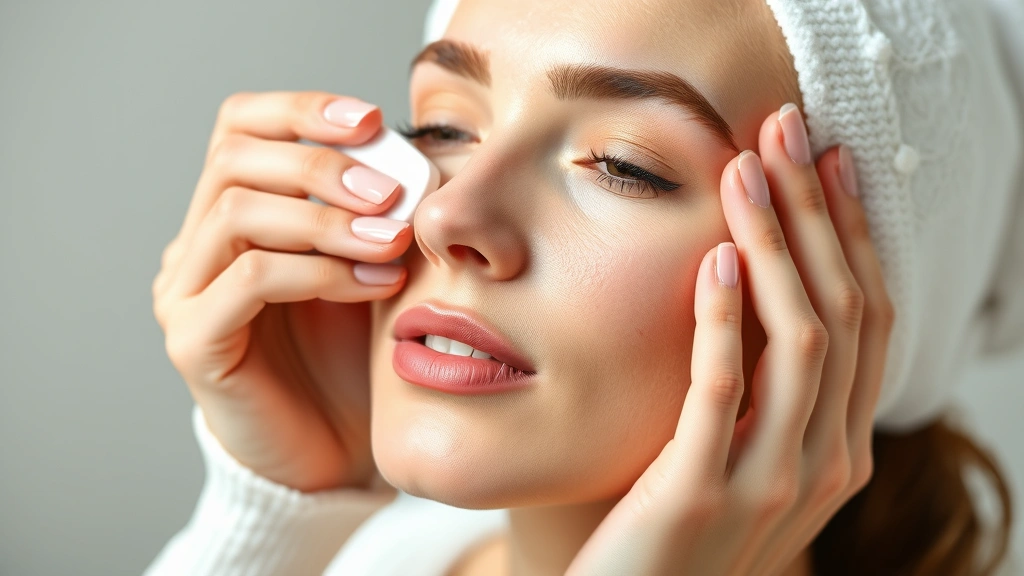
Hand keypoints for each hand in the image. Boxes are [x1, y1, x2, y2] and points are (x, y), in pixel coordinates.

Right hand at [152, 92, 412, 491]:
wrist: (336, 449)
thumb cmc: (353, 354)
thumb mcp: (368, 264)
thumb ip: (374, 210)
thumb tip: (416, 153)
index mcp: (230, 213)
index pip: (240, 126)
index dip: (303, 110)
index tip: (374, 121)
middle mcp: (194, 245)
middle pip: (234, 160)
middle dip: (321, 166)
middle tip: (391, 194)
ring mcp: (184, 293)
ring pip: (238, 213)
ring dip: (327, 220)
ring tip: (393, 242)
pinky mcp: (193, 342)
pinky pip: (250, 279)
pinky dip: (320, 270)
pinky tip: (375, 282)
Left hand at [566, 105, 894, 574]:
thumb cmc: (673, 525)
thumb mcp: (737, 451)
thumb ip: (760, 388)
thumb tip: (748, 281)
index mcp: (841, 447)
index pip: (867, 319)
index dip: (851, 233)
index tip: (827, 159)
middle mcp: (828, 464)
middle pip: (846, 311)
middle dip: (820, 212)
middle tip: (790, 129)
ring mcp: (773, 484)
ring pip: (803, 339)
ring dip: (779, 243)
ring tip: (747, 169)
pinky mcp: (701, 495)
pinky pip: (726, 389)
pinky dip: (726, 316)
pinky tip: (716, 254)